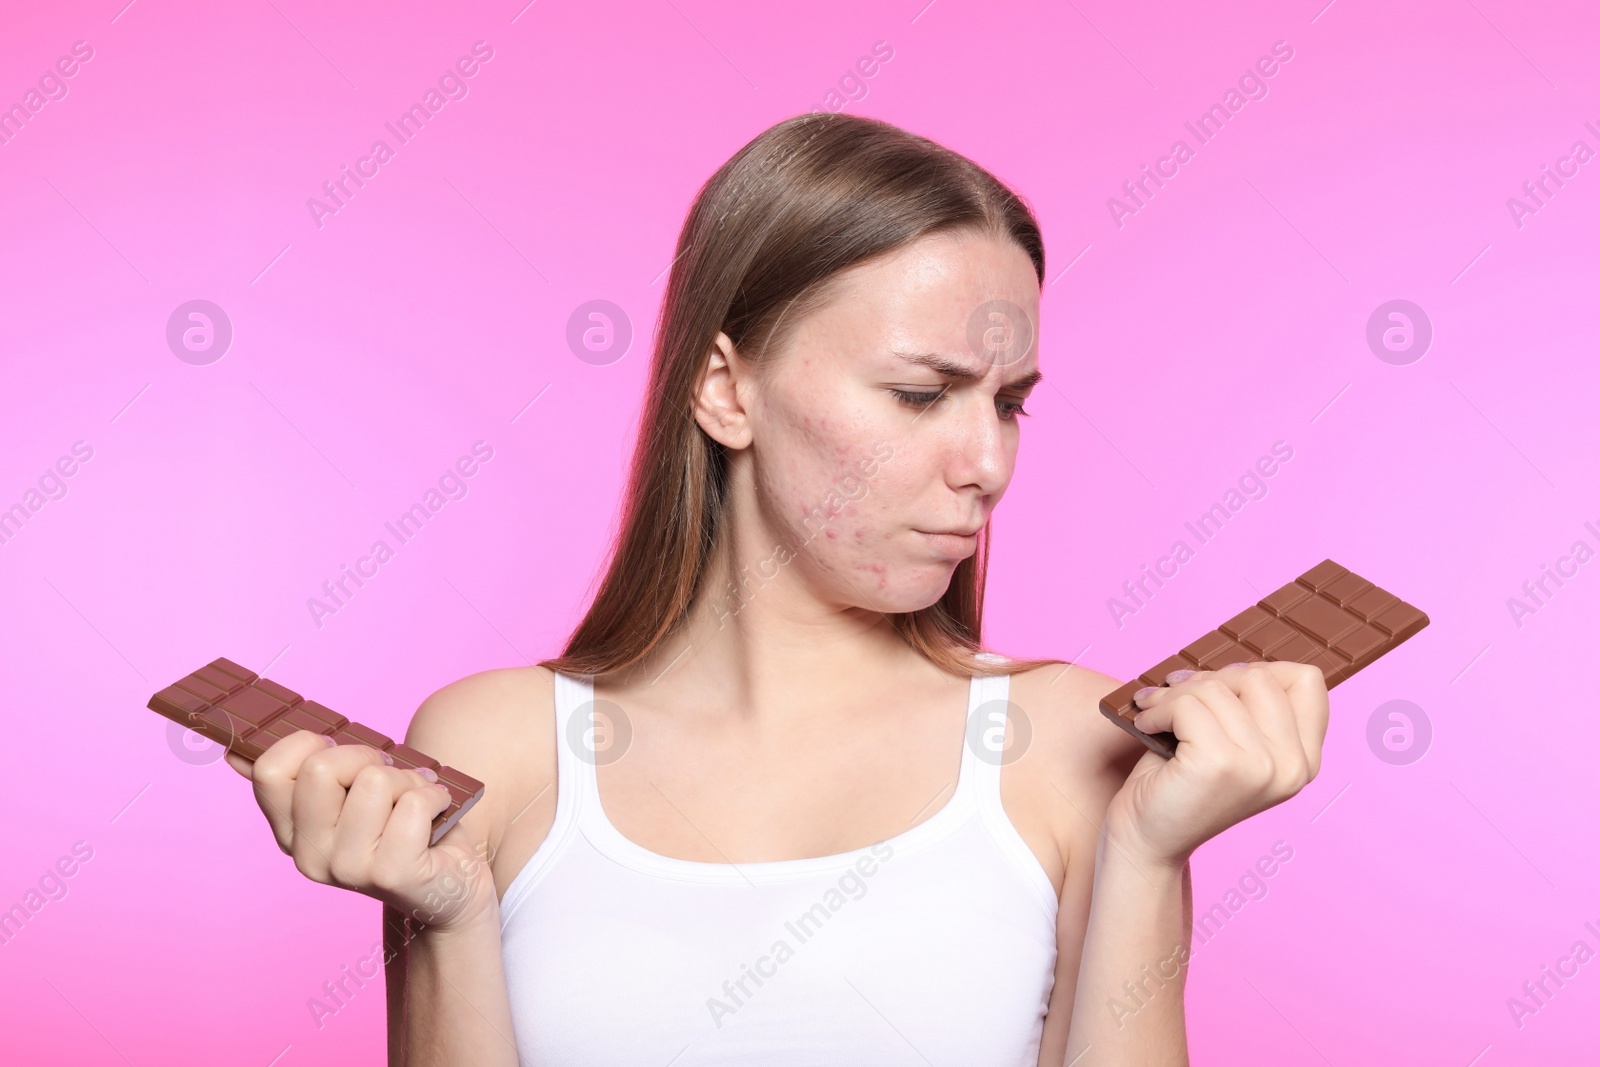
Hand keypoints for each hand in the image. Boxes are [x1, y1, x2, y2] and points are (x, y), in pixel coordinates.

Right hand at [223, 732, 497, 931]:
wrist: (449, 887)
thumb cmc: (399, 828)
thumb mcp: (347, 798)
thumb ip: (297, 775)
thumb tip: (234, 752)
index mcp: (290, 832)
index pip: (269, 770)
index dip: (311, 744)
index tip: (342, 757)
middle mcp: (309, 856)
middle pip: (321, 767)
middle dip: (368, 757)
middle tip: (389, 779)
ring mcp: (347, 870)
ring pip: (374, 780)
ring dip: (408, 780)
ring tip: (414, 804)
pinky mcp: (391, 875)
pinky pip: (414, 802)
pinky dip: (435, 796)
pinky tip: (436, 816)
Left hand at [1104, 661, 1328, 867]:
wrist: (1146, 840)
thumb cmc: (1181, 783)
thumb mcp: (1230, 741)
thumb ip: (1248, 707)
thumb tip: (1238, 660)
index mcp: (1305, 761)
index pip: (1308, 680)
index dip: (1257, 671)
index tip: (1218, 686)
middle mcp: (1294, 767)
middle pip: (1259, 676)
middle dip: (1207, 678)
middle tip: (1173, 697)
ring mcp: (1262, 768)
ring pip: (1217, 688)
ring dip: (1173, 694)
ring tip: (1153, 712)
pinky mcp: (1221, 765)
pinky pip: (1187, 705)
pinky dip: (1158, 708)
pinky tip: (1146, 725)